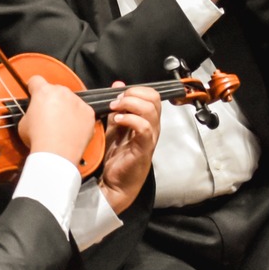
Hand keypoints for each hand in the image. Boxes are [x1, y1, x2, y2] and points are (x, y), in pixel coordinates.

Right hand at [17, 74, 96, 165]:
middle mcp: (63, 92)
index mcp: (44, 92)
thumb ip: (30, 112)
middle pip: (56, 90)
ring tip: (60, 126)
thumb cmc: (37, 139)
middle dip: (51, 100)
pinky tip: (71, 130)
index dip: (33, 87)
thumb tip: (35, 113)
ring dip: (66, 108)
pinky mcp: (89, 112)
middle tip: (47, 116)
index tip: (33, 93)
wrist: (56, 153)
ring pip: (71, 100)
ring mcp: (78, 101)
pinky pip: (82, 112)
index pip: (36, 80)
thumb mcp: (23, 123)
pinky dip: (78, 118)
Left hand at [95, 83, 162, 215]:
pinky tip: (118, 120)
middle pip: (154, 98)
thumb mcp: (115, 127)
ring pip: (150, 110)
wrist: (115, 184)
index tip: (118, 95)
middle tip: (116, 101)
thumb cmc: (117, 158)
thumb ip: (118, 108)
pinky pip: (144, 127)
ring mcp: (150, 137)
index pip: (152, 95)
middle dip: (133, 94)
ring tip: (115, 110)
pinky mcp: (144, 148)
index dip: (136, 90)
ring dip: (130, 105)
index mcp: (147, 120)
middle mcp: (152, 127)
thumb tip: (118, 85)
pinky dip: (131, 119)